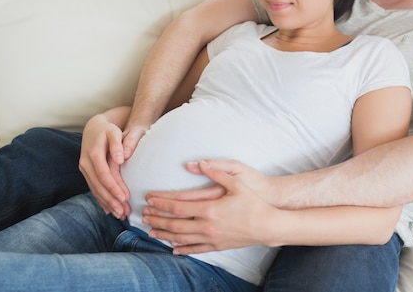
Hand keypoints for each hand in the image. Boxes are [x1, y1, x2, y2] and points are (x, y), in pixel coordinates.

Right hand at [79, 114, 146, 218]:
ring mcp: (84, 169)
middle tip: (123, 212)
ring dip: (106, 203)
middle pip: (98, 186)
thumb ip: (117, 144)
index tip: (125, 198)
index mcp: (93, 154)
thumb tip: (120, 159)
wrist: (93, 129)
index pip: (104, 175)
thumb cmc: (107, 131)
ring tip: (120, 214)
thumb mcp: (114, 132)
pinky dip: (101, 200)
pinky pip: (93, 189)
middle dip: (111, 200)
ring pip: (95, 190)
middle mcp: (86, 164)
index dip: (114, 187)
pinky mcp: (86, 173)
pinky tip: (109, 210)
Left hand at [142, 160, 279, 254]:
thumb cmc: (253, 201)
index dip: (161, 202)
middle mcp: (207, 225)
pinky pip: (195, 249)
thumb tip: (197, 163)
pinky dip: (182, 249)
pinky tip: (173, 248)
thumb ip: (216, 172)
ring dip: (164, 234)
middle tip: (144, 215)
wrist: (268, 225)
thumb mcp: (236, 182)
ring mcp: (211, 238)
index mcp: (209, 208)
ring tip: (151, 231)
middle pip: (174, 224)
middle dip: (157, 219)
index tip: (149, 199)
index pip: (178, 206)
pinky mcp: (217, 246)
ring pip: (181, 238)